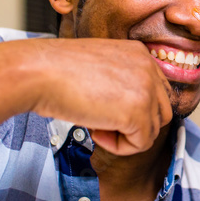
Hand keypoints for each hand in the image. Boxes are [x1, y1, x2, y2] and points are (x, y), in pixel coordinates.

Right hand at [26, 38, 172, 154]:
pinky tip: (97, 132)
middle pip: (161, 111)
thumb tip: (129, 110)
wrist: (38, 72)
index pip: (157, 91)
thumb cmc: (56, 71)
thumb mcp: (99, 69)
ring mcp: (147, 88)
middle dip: (135, 124)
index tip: (107, 110)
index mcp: (139, 54)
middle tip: (103, 122)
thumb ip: (121, 83)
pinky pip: (141, 144)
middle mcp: (148, 67)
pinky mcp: (138, 112)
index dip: (134, 109)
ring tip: (97, 126)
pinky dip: (120, 147)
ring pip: (153, 129)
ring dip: (126, 136)